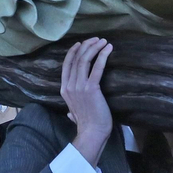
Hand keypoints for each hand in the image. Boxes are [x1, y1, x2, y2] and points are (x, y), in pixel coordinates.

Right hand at [61, 38, 113, 166]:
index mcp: (64, 89)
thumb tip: (70, 114)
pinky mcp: (91, 88)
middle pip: (76, 59)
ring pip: (85, 60)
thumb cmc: (87, 124)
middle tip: (96, 39)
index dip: (73, 52)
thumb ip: (71, 110)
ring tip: (103, 41)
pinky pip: (97, 68)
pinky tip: (108, 49)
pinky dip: (102, 56)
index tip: (80, 43)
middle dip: (86, 46)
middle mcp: (70, 86)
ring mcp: (79, 87)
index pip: (66, 65)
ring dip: (94, 48)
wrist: (92, 133)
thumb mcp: (73, 114)